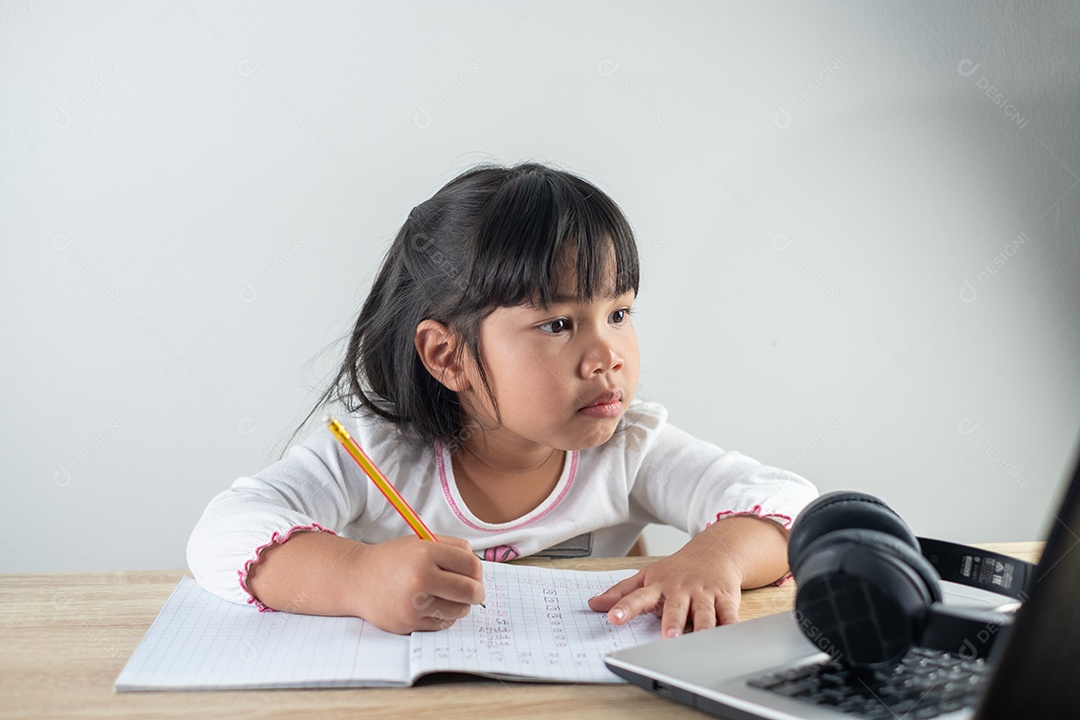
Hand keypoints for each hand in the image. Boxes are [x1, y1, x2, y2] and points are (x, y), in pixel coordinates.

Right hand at [351, 534, 484, 633]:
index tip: (474, 573)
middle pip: (471, 591)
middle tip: (474, 590)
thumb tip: (478, 568)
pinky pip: (443, 623)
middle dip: (477, 591)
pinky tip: (433, 606)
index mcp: (426, 553)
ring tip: (448, 596)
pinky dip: (444, 616)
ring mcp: (414, 604)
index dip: (477, 570)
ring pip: (460, 610)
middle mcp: (420, 578)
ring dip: (460, 605)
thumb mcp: (421, 542)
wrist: (357, 579)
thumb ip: (452, 549)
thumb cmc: (393, 560)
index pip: (471, 565)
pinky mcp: (409, 623)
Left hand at [587, 516, 787, 637]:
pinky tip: (731, 634)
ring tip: (699, 637)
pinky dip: (732, 625)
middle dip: (672, 621)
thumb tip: (593, 604)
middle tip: (668, 635)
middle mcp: (681, 590)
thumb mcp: (646, 576)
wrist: (716, 551)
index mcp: (658, 586)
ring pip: (704, 612)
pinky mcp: (726, 599)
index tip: (612, 618)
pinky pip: (730, 614)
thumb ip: (621, 592)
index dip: (624, 608)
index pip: (637, 597)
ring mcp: (704, 594)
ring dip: (702, 625)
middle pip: (675, 607)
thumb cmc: (677, 570)